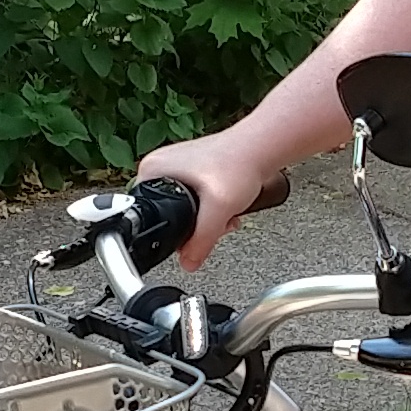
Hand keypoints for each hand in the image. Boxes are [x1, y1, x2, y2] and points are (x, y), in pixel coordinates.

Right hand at [130, 132, 278, 269]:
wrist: (261, 148)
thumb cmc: (239, 164)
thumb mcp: (217, 210)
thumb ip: (201, 241)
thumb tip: (188, 263)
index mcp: (152, 170)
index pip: (148, 214)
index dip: (171, 231)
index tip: (194, 232)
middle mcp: (160, 166)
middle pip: (167, 214)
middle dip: (194, 226)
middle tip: (215, 220)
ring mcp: (176, 167)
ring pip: (184, 210)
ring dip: (206, 219)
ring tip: (224, 211)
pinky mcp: (193, 171)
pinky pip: (196, 201)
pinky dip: (211, 209)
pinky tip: (226, 206)